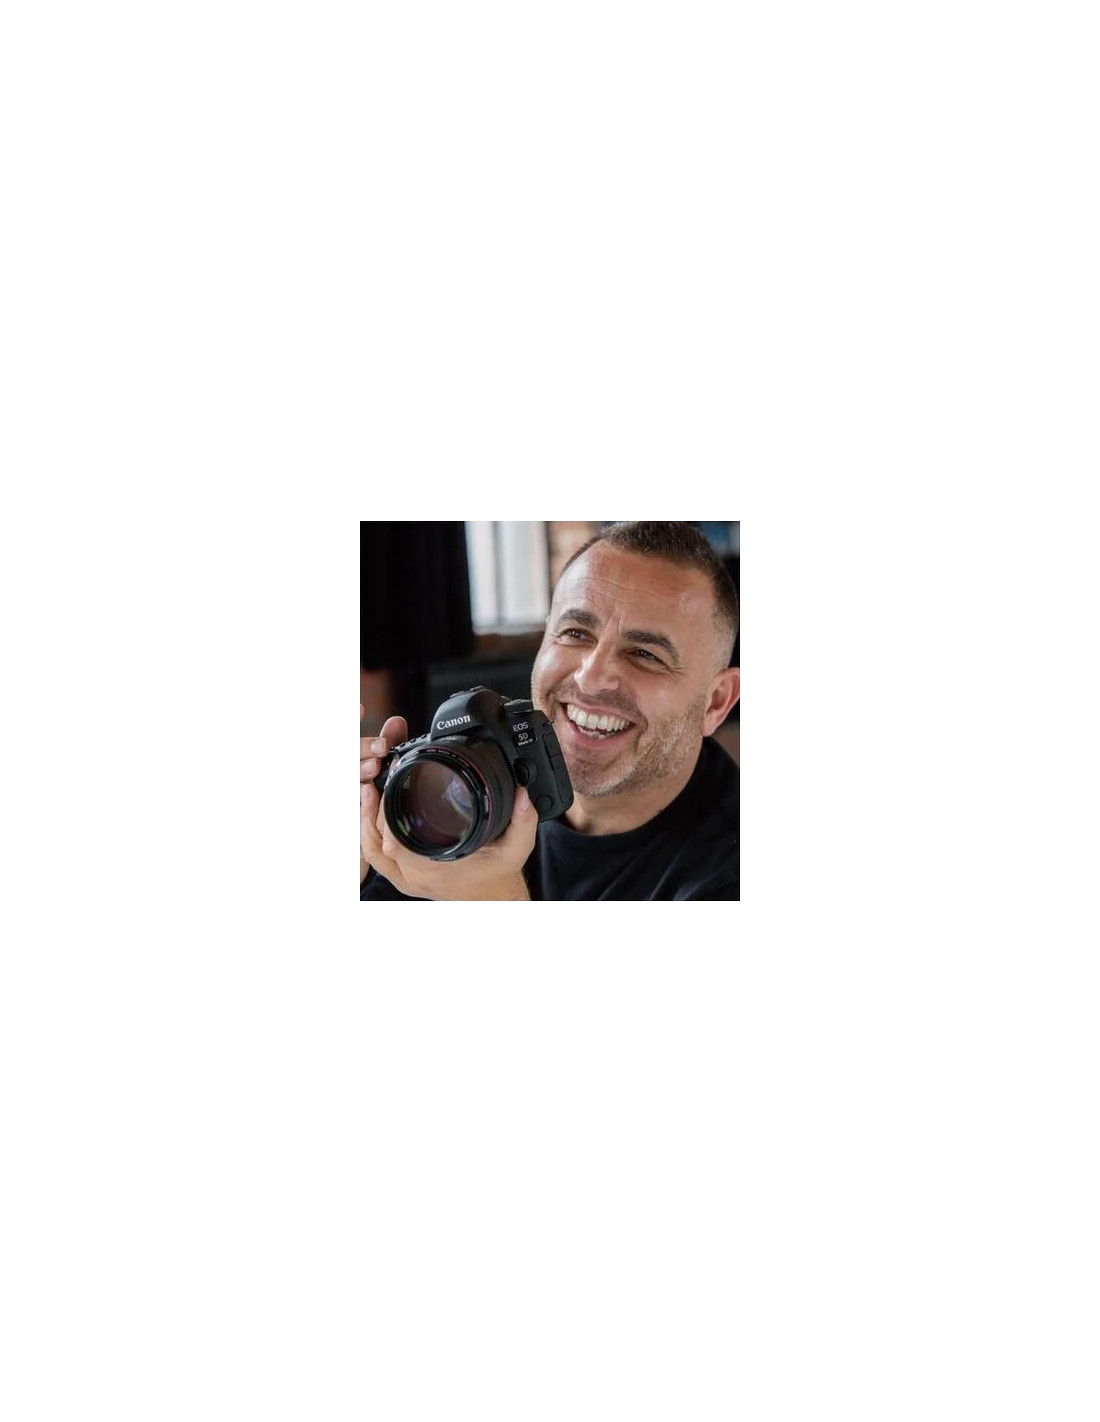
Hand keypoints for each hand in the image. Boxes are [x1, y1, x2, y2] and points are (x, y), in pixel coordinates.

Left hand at [360, 708, 536, 899]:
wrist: (494, 901)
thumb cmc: (499, 876)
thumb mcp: (517, 848)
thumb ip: (522, 820)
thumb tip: (523, 793)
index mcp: (436, 867)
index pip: (395, 842)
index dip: (383, 814)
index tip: (385, 788)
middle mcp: (417, 875)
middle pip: (377, 843)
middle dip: (370, 811)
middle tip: (371, 783)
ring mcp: (408, 879)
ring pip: (372, 852)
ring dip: (364, 823)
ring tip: (366, 792)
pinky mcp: (405, 878)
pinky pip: (377, 859)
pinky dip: (369, 837)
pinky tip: (369, 815)